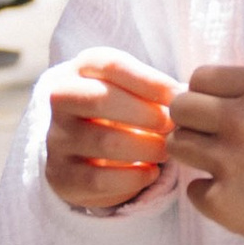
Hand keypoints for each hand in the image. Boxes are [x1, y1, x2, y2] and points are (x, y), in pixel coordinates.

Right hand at [44, 51, 177, 212]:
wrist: (81, 148)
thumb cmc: (120, 109)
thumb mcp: (131, 89)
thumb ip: (154, 89)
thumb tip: (186, 96)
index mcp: (82, 69)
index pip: (112, 65)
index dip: (149, 81)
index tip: (178, 96)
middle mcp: (61, 99)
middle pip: (100, 100)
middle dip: (145, 114)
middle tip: (171, 126)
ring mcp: (57, 138)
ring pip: (103, 141)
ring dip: (145, 147)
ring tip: (166, 150)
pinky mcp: (60, 175)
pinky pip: (98, 179)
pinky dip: (132, 177)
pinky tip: (150, 172)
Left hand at [171, 63, 243, 244]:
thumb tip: (191, 92)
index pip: (200, 77)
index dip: (208, 96)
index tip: (223, 112)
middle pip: (181, 107)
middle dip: (193, 122)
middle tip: (214, 139)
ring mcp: (231, 162)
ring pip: (178, 145)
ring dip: (196, 156)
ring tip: (227, 165)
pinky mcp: (224, 202)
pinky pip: (193, 189)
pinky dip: (212, 195)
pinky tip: (240, 195)